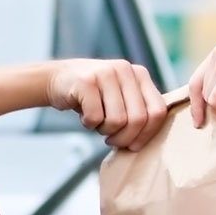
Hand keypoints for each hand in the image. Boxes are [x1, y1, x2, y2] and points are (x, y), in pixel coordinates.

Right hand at [46, 59, 167, 150]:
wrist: (57, 79)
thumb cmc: (94, 95)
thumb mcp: (121, 96)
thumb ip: (138, 110)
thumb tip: (147, 140)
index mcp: (140, 74)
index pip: (158, 111)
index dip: (147, 134)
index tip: (133, 144)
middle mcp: (125, 70)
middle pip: (138, 119)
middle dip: (124, 138)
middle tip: (111, 139)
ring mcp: (106, 73)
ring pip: (117, 121)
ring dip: (105, 130)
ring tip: (97, 122)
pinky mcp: (86, 81)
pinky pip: (95, 117)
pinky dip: (88, 124)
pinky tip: (84, 115)